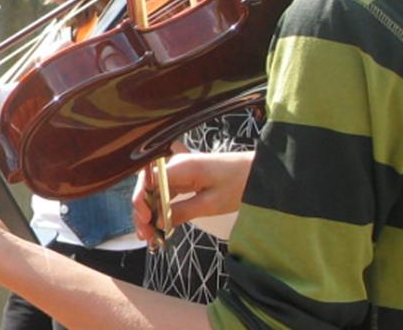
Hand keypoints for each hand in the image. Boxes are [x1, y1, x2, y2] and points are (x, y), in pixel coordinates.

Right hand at [130, 151, 253, 244]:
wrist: (260, 172)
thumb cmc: (240, 184)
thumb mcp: (211, 204)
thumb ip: (181, 212)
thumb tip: (158, 222)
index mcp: (181, 166)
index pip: (149, 182)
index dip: (141, 203)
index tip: (145, 222)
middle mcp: (176, 165)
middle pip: (148, 188)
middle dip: (142, 212)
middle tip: (145, 236)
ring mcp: (181, 171)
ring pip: (155, 192)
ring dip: (150, 213)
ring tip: (149, 236)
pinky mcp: (187, 178)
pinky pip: (167, 193)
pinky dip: (162, 209)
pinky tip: (160, 226)